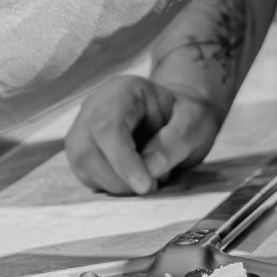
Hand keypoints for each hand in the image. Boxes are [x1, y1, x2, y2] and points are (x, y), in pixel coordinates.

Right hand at [64, 76, 225, 196]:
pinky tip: (134, 176)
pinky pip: (87, 176)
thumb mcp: (196, 123)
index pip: (108, 127)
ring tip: (149, 176)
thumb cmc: (186, 117)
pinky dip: (111, 186)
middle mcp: (94, 107)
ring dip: (117, 184)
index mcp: (123, 91)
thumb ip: (177, 141)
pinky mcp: (81, 152)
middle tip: (154, 184)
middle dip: (120, 178)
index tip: (146, 186)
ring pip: (83, 167)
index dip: (123, 161)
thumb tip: (150, 168)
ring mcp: (82, 128)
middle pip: (87, 150)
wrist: (176, 118)